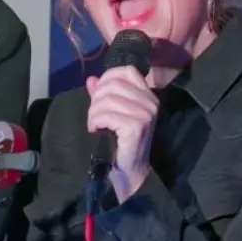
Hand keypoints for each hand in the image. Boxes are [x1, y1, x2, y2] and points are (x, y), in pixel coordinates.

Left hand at [87, 65, 157, 201]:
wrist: (129, 169)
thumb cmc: (122, 141)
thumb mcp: (113, 113)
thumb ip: (103, 95)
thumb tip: (91, 80)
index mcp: (148, 95)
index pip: (127, 71)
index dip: (108, 77)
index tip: (97, 93)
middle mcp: (150, 102)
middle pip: (113, 84)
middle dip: (97, 98)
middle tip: (94, 115)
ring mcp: (145, 113)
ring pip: (108, 99)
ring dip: (94, 112)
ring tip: (94, 124)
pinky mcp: (136, 125)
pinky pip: (106, 114)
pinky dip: (95, 121)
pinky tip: (96, 130)